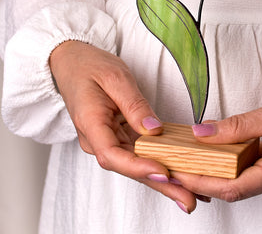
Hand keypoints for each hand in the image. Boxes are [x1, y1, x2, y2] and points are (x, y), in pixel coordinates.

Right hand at [49, 40, 196, 212]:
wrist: (72, 63)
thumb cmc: (89, 67)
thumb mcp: (115, 78)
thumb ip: (134, 104)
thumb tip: (154, 130)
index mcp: (91, 125)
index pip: (113, 155)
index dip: (139, 166)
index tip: (163, 172)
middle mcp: (98, 139)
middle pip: (129, 167)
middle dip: (159, 184)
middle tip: (188, 198)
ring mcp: (108, 139)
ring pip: (136, 164)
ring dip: (162, 179)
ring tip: (190, 193)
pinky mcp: (118, 135)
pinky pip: (139, 153)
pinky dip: (158, 162)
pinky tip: (178, 173)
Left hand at [172, 82, 261, 202]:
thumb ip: (237, 126)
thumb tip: (202, 133)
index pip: (233, 188)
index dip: (202, 182)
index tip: (177, 173)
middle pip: (236, 188)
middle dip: (204, 176)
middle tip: (177, 160)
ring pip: (245, 181)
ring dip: (219, 169)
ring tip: (192, 154)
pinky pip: (255, 174)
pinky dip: (236, 165)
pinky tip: (220, 152)